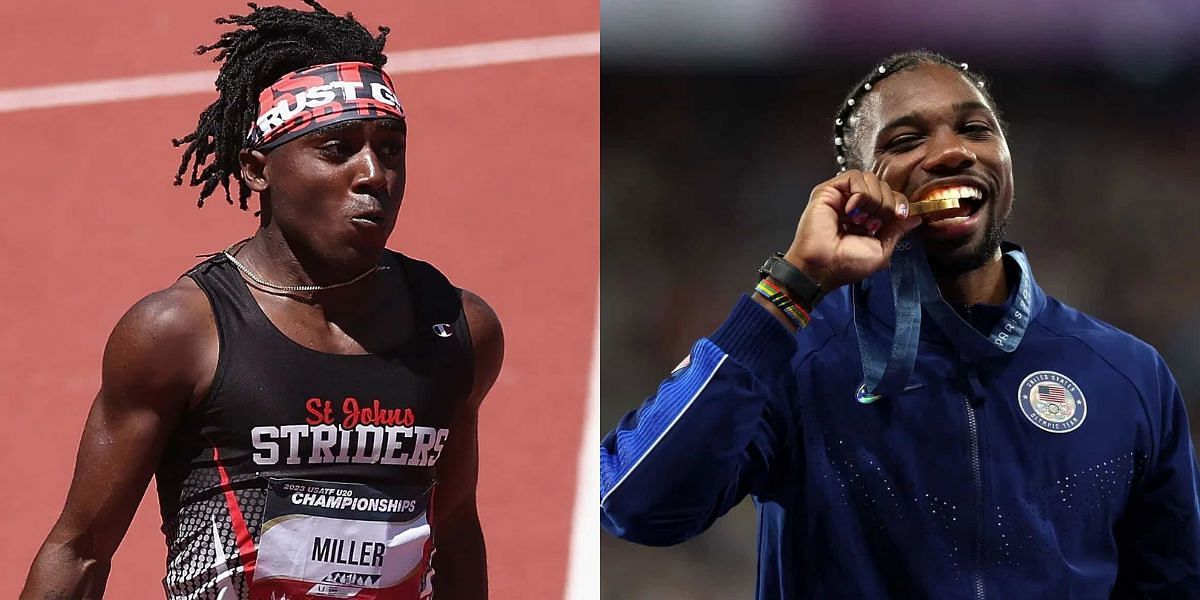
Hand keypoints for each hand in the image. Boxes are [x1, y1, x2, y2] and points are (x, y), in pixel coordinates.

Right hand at [783, 169, 922, 291]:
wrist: (824, 267)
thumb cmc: (846, 265)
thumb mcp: (881, 249)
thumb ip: (897, 230)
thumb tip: (916, 217)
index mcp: (866, 218)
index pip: (890, 197)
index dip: (898, 203)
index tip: (899, 217)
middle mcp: (853, 205)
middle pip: (882, 186)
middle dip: (885, 205)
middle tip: (872, 225)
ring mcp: (840, 197)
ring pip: (870, 178)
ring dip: (873, 200)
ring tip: (860, 220)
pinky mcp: (828, 190)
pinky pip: (854, 176)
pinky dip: (860, 193)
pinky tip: (852, 211)